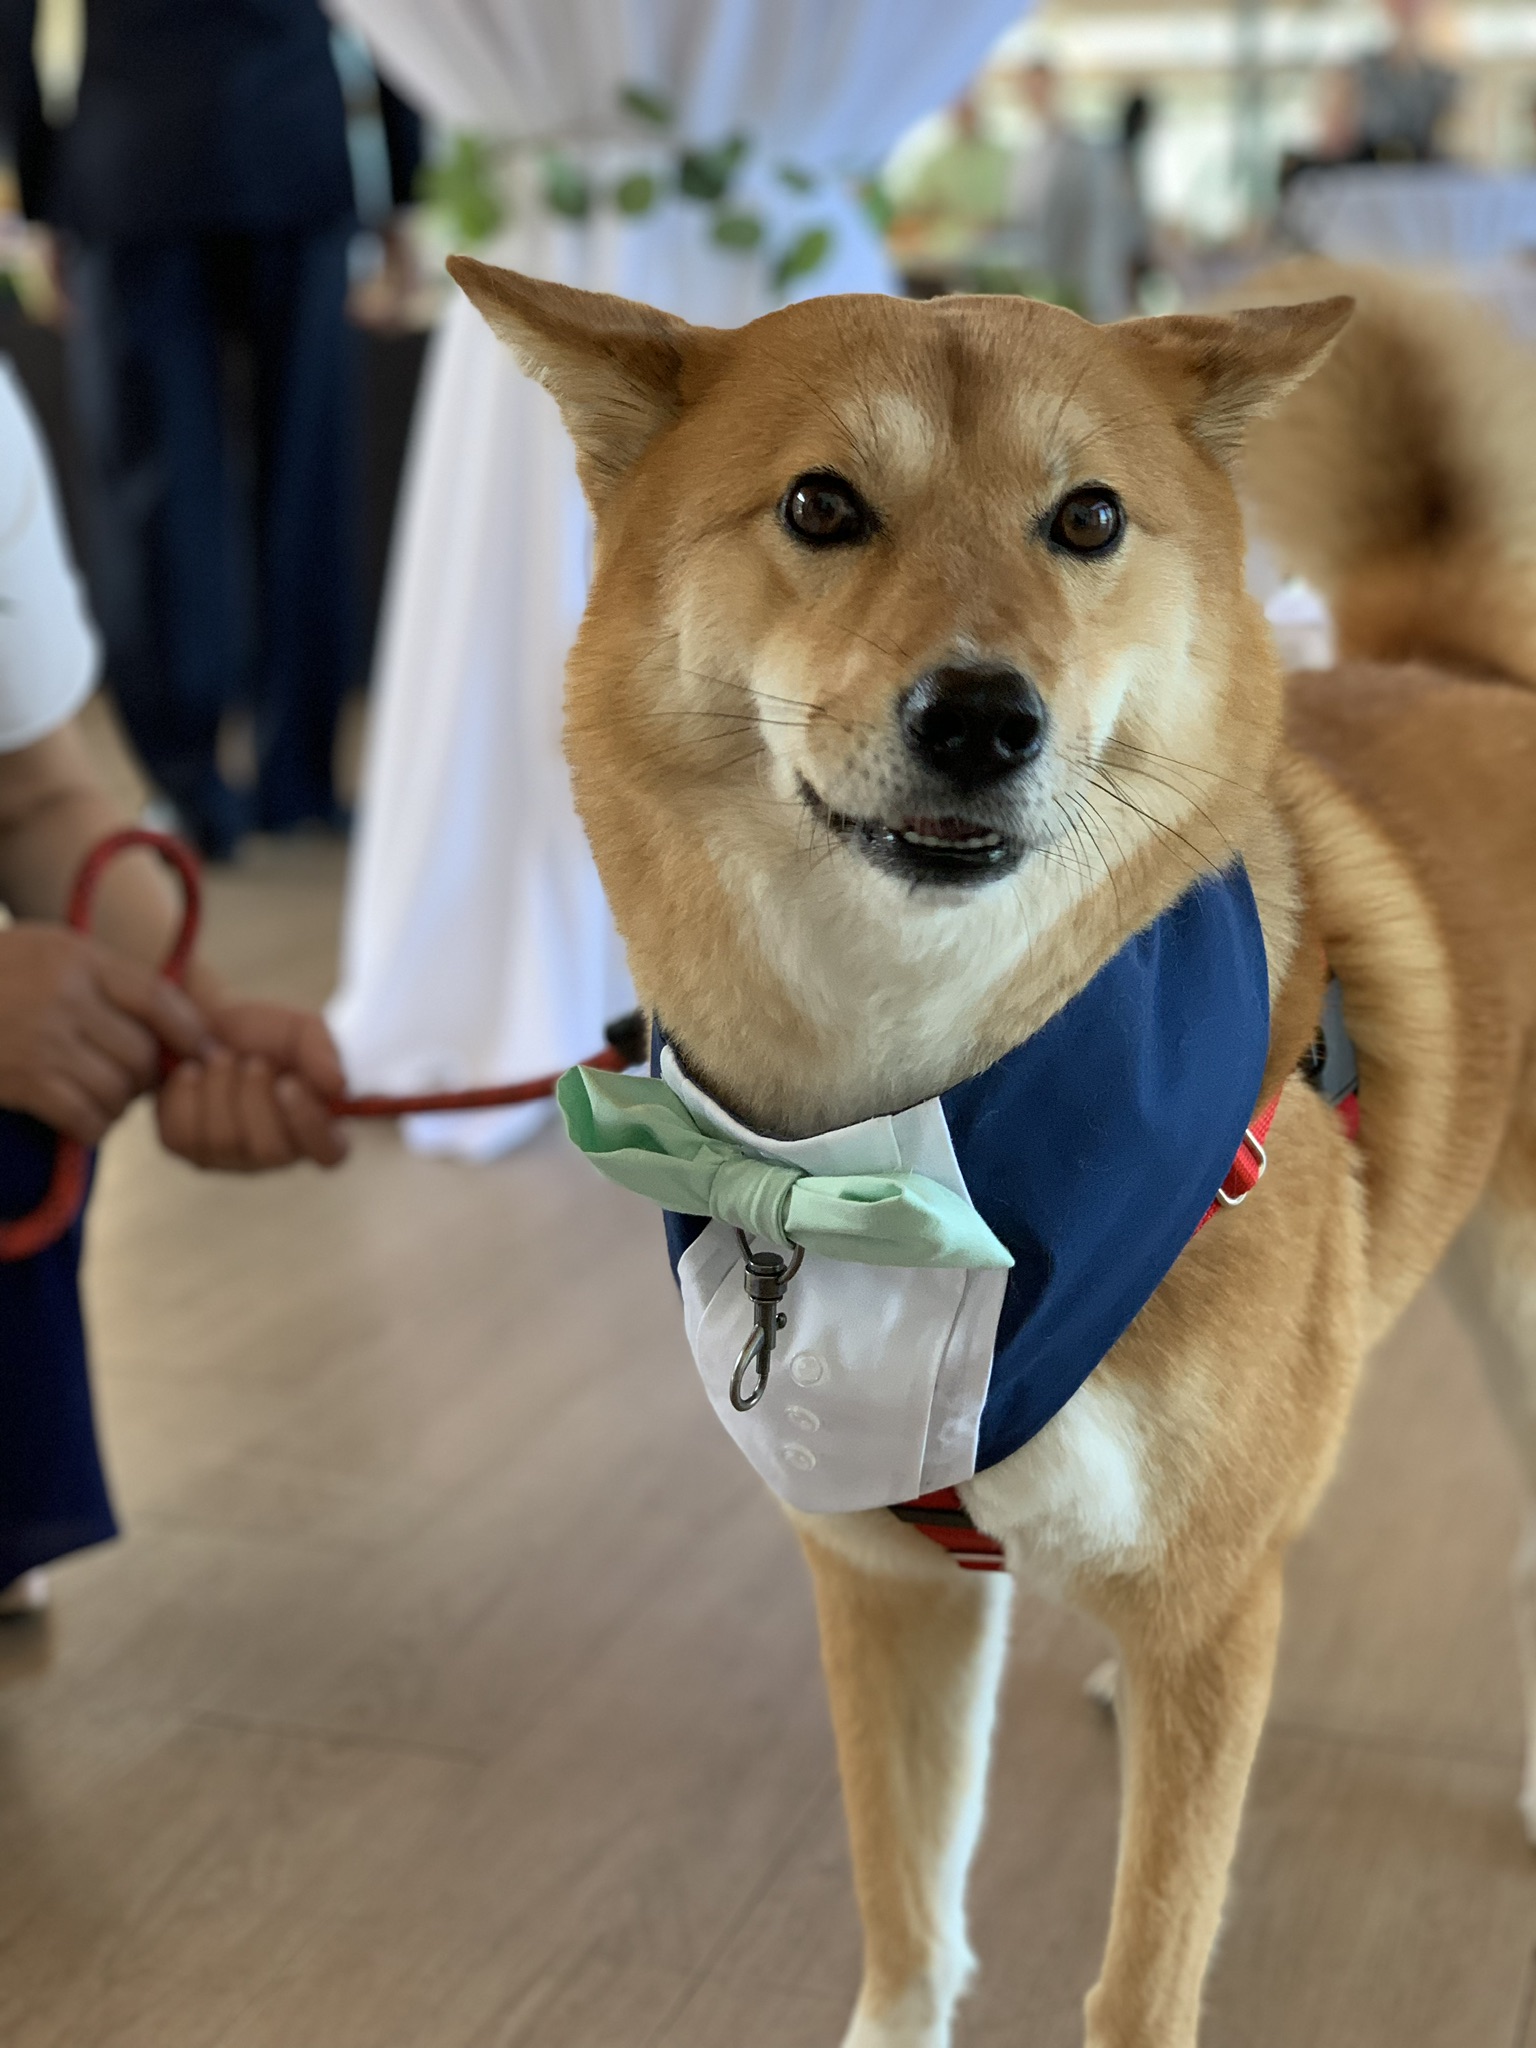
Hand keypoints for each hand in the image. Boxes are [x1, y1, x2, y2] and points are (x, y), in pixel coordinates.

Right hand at [0, 923, 209, 1144]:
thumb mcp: (48, 950)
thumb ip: (106, 976)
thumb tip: (177, 1021)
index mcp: (75, 957)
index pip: (157, 996)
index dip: (190, 1031)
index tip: (204, 1052)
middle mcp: (63, 995)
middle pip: (141, 1051)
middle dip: (147, 1075)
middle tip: (135, 1080)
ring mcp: (41, 1039)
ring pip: (118, 1088)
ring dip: (119, 1103)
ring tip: (104, 1097)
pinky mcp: (22, 1080)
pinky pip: (86, 1116)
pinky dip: (93, 1125)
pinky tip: (81, 1118)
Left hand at [155, 1000, 348, 1170]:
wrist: (202, 1021)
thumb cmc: (261, 1032)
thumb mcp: (298, 1029)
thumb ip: (322, 1051)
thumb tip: (338, 1085)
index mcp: (315, 1126)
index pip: (329, 1153)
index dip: (309, 1124)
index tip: (289, 1083)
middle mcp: (276, 1152)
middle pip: (271, 1151)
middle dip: (255, 1097)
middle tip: (251, 1060)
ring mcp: (229, 1157)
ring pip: (224, 1142)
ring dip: (220, 1087)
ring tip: (220, 1057)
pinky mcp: (187, 1149)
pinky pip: (185, 1135)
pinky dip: (187, 1092)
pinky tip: (192, 1072)